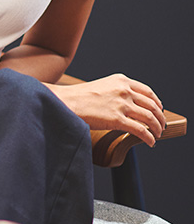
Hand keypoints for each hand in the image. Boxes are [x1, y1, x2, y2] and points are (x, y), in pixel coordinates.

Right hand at [49, 74, 165, 146]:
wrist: (63, 101)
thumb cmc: (78, 97)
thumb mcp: (101, 86)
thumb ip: (117, 91)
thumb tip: (129, 105)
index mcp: (121, 80)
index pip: (148, 91)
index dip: (156, 102)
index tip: (158, 110)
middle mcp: (124, 90)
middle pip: (152, 105)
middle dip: (159, 117)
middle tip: (160, 125)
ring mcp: (122, 104)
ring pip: (150, 118)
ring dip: (157, 128)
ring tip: (157, 134)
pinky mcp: (117, 119)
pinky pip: (141, 130)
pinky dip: (149, 137)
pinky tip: (150, 142)